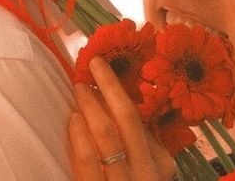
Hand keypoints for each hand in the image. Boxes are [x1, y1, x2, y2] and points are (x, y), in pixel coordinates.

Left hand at [69, 58, 175, 180]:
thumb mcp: (143, 170)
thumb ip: (135, 146)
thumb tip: (111, 103)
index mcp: (161, 163)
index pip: (139, 120)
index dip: (119, 92)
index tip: (104, 72)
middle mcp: (147, 172)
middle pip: (128, 118)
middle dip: (110, 86)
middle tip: (94, 63)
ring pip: (108, 136)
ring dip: (90, 106)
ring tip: (79, 87)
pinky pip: (89, 161)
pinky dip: (79, 137)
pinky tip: (73, 119)